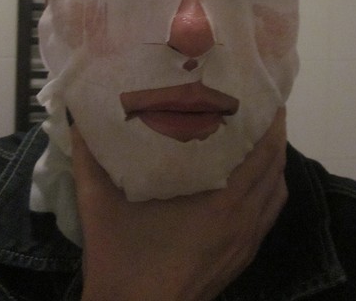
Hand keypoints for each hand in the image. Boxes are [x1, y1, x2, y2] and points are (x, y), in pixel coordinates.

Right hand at [70, 108, 287, 300]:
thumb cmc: (121, 258)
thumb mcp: (99, 203)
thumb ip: (88, 156)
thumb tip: (78, 116)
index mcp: (220, 204)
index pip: (263, 155)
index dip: (272, 124)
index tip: (267, 95)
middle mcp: (243, 221)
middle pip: (275, 169)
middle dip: (275, 135)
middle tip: (261, 106)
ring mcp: (245, 244)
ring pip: (276, 194)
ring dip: (274, 163)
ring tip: (260, 135)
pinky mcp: (241, 260)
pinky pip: (268, 215)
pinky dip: (269, 190)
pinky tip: (251, 180)